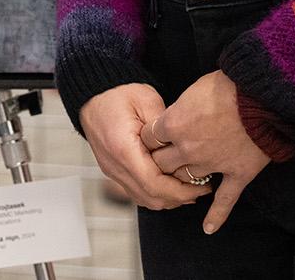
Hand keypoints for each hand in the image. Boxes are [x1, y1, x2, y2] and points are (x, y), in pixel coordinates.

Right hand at [79, 84, 209, 210]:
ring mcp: (113, 171)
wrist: (92, 96)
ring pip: (144, 199)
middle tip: (202, 189)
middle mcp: (115, 166)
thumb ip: (165, 126)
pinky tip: (171, 185)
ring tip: (190, 188)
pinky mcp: (114, 171)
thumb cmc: (117, 93)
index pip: (154, 184)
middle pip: (150, 198)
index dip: (181, 190)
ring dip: (168, 198)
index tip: (201, 186)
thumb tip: (184, 147)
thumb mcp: (147, 100)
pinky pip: (137, 192)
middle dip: (179, 198)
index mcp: (123, 149)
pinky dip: (156, 193)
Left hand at [146, 71, 273, 233]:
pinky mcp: (236, 173)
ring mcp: (212, 163)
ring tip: (179, 179)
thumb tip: (177, 117)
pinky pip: (224, 200)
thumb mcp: (193, 89)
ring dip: (181, 180)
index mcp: (173, 124)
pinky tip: (208, 228)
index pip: (148, 138)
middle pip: (161, 164)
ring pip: (186, 180)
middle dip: (159, 162)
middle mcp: (188, 148)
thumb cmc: (227, 85)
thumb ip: (180, 109)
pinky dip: (216, 215)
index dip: (149, 138)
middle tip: (162, 159)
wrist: (261, 95)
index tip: (152, 138)